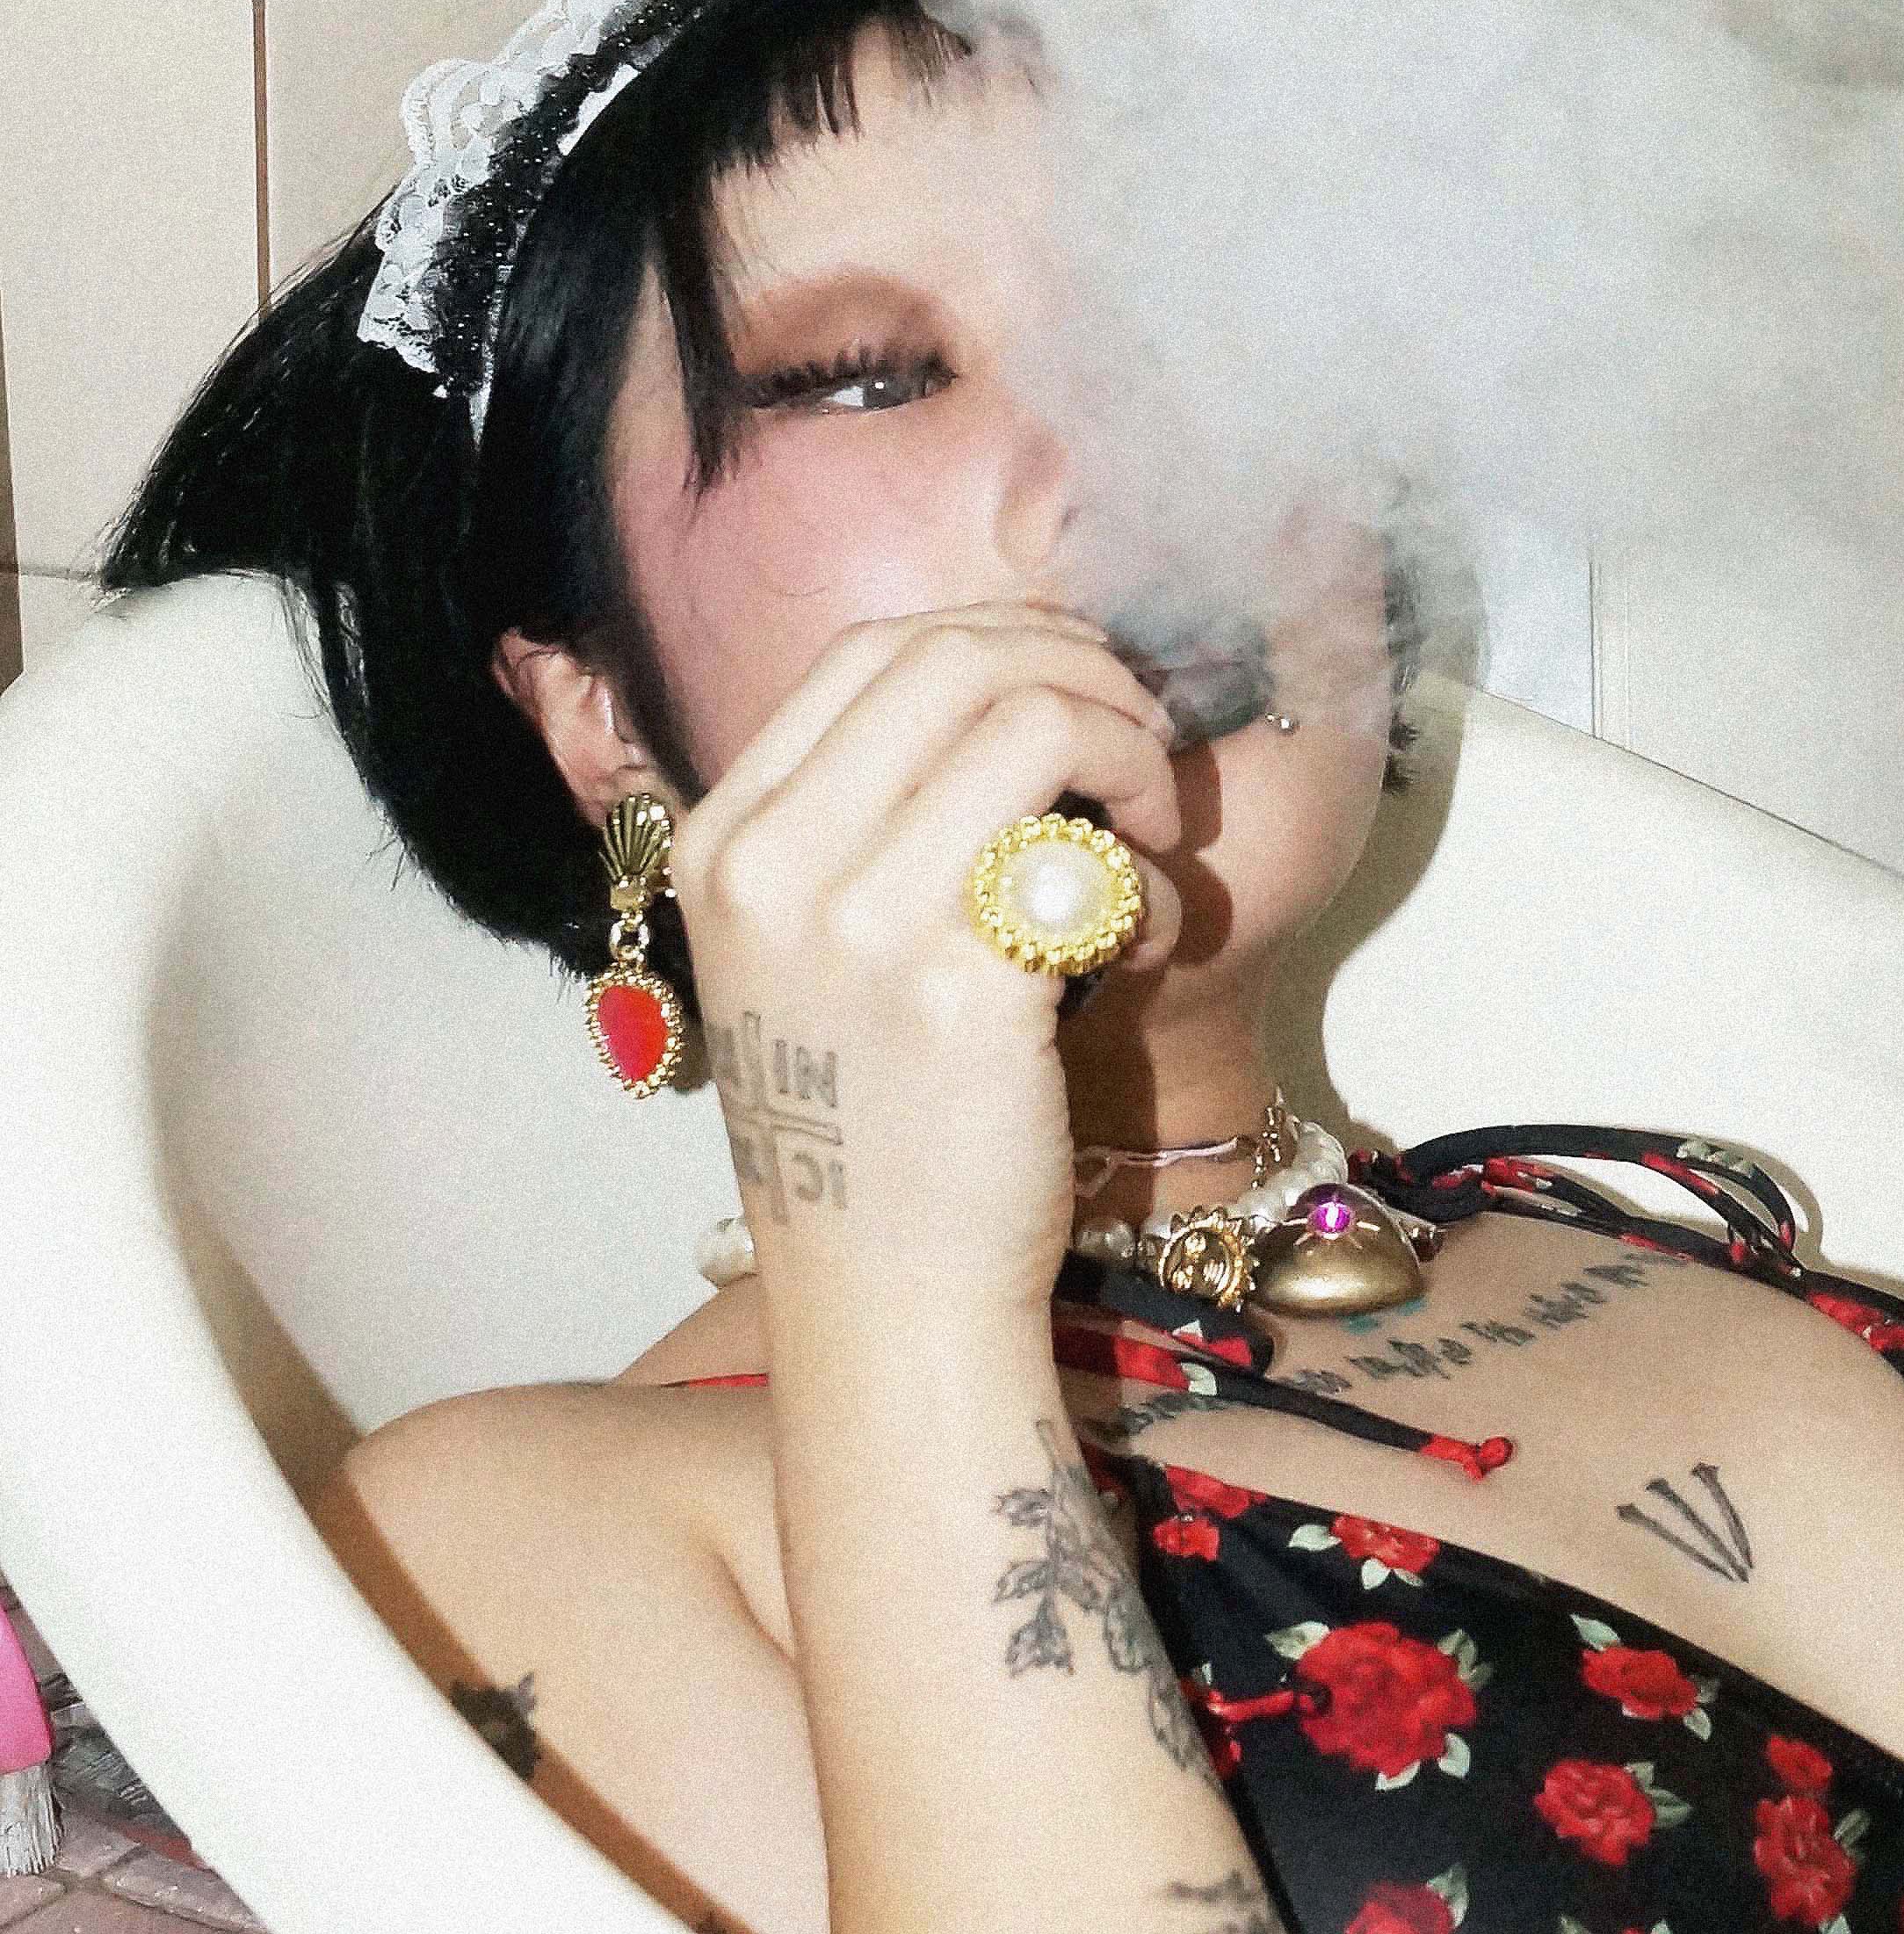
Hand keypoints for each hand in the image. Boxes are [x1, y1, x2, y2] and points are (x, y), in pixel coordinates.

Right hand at [663, 603, 1183, 1323]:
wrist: (884, 1296)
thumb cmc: (868, 1124)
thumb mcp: (801, 953)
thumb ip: (861, 820)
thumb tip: (996, 691)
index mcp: (721, 844)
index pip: (871, 652)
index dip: (1000, 637)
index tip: (1074, 689)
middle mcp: (769, 868)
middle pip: (951, 658)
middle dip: (1078, 666)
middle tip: (1142, 736)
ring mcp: (856, 924)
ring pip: (1027, 717)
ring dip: (1126, 741)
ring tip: (1153, 816)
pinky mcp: (961, 985)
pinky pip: (1084, 847)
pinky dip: (1142, 861)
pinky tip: (1148, 919)